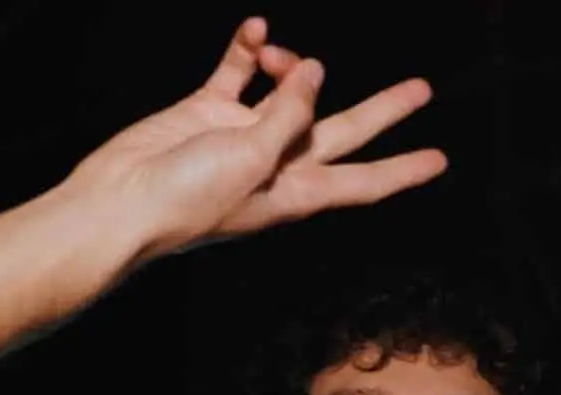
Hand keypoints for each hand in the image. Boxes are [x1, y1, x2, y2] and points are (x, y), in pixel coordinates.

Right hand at [64, 17, 445, 259]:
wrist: (120, 200)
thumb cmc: (189, 199)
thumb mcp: (254, 158)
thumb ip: (290, 115)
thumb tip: (313, 74)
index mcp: (296, 192)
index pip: (364, 181)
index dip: (402, 169)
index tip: (439, 160)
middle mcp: (277, 164)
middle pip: (343, 132)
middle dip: (383, 110)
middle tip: (422, 89)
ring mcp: (242, 136)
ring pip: (287, 91)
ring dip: (288, 64)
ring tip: (275, 53)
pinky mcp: (205, 111)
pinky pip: (236, 72)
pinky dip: (246, 48)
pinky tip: (256, 28)